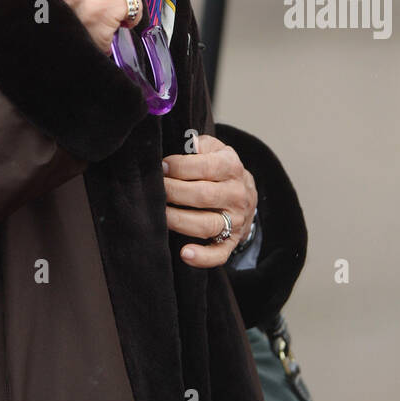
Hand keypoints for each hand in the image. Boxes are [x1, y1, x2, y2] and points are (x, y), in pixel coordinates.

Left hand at [162, 134, 256, 267]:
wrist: (244, 194)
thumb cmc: (218, 169)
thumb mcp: (215, 149)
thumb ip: (201, 145)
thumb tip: (190, 143)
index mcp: (232, 167)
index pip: (206, 167)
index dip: (180, 167)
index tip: (161, 167)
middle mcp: (236, 195)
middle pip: (203, 196)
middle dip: (174, 192)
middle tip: (155, 189)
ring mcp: (236, 221)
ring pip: (206, 225)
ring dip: (179, 221)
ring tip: (159, 215)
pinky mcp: (231, 242)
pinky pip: (218, 254)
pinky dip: (202, 257)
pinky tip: (184, 253)